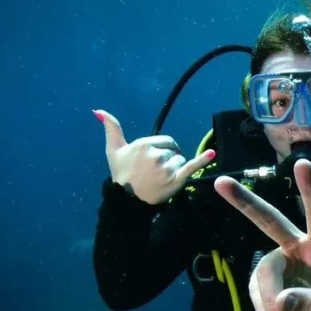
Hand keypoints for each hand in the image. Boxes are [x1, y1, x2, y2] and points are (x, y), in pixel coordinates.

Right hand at [96, 109, 213, 204]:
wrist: (126, 200)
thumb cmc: (120, 173)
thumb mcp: (114, 149)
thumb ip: (111, 128)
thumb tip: (98, 111)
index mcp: (143, 144)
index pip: (166, 141)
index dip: (164, 149)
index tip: (154, 160)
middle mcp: (155, 154)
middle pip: (174, 151)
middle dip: (169, 159)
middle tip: (157, 171)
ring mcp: (166, 167)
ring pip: (181, 160)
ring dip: (176, 168)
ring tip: (163, 177)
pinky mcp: (176, 179)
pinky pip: (191, 167)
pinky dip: (202, 160)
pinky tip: (212, 153)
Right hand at [214, 159, 310, 310]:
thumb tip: (282, 301)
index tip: (303, 164)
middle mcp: (298, 245)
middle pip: (270, 221)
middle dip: (246, 202)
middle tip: (220, 181)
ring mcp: (279, 260)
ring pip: (262, 276)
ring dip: (267, 305)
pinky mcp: (267, 277)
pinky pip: (257, 293)